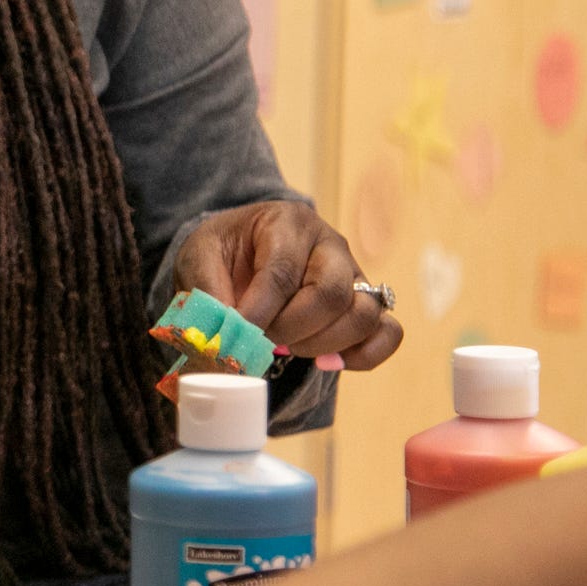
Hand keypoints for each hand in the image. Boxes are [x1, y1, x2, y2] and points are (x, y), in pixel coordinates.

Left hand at [174, 200, 401, 370]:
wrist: (242, 254)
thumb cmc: (223, 253)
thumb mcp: (198, 257)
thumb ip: (205, 291)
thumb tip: (222, 334)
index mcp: (287, 222)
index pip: (282, 272)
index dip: (260, 311)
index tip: (237, 334)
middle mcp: (330, 244)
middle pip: (331, 294)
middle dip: (291, 329)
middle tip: (262, 340)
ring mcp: (354, 274)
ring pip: (364, 315)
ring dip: (322, 344)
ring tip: (288, 347)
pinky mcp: (367, 304)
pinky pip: (388, 333)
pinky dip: (362, 356)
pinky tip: (325, 363)